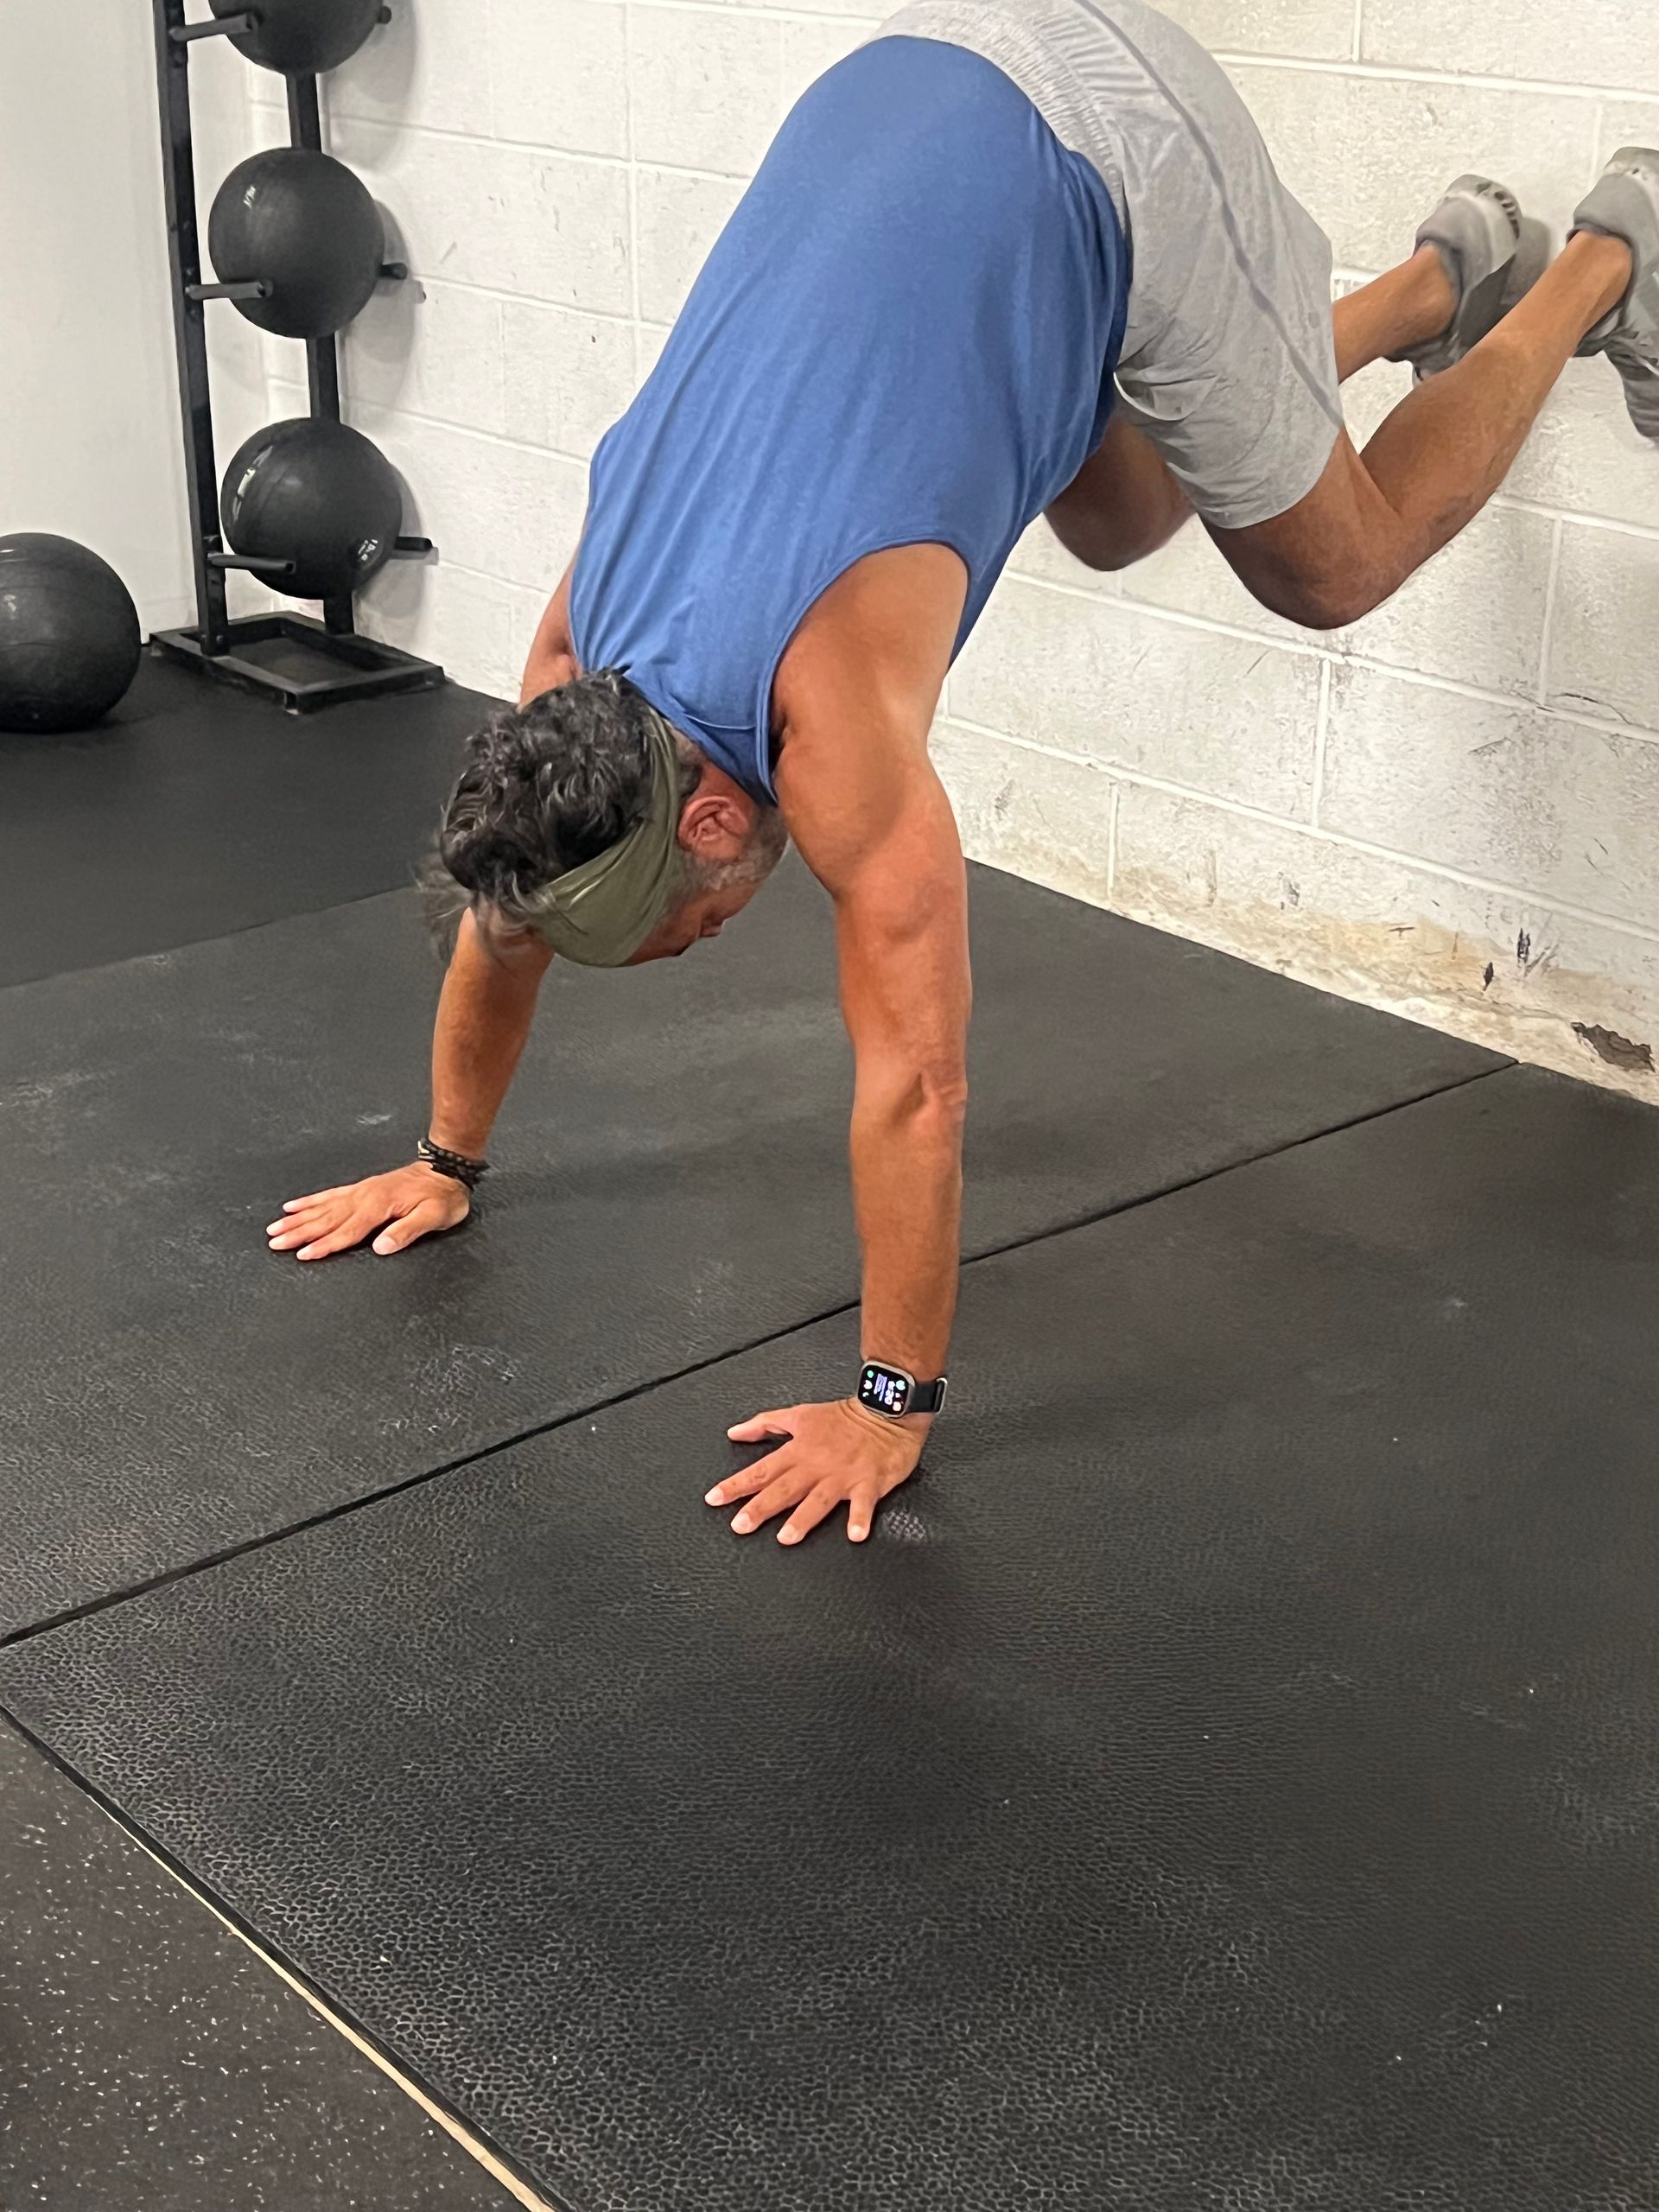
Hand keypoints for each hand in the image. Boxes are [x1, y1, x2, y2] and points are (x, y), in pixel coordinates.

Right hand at [266, 1163, 469, 1260]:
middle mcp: (364, 1197)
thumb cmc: (443, 1197)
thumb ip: (406, 1232)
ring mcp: (360, 1191)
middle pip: (326, 1219)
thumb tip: (380, 1247)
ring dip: (298, 1218)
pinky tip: (293, 1206)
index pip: (347, 1231)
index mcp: (379, 1206)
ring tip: (275, 1228)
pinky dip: (310, 1201)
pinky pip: (329, 1195)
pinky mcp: (361, 1188)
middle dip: (299, 1232)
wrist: (446, 1169)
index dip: (324, 1245)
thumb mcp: (434, 1217)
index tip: (303, 1254)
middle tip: (274, 1243)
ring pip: (322, 1207)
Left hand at [705, 1398, 926, 1544]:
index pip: (762, 1470)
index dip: (737, 1484)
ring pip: (818, 1499)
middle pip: (784, 1488)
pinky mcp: (869, 1481)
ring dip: (802, 1518)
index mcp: (799, 1450)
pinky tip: (855, 1534)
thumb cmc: (843, 1417)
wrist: (885, 1409)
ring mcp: (843, 1475)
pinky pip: (865, 1503)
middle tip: (740, 1525)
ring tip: (786, 1538)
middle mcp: (817, 1465)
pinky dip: (861, 1517)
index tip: (715, 1498)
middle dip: (760, 1507)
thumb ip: (765, 1424)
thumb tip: (734, 1432)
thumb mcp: (799, 1414)